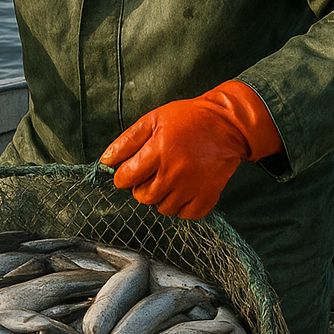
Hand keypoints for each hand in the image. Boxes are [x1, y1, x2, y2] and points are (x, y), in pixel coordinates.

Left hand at [100, 81, 281, 219]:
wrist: (228, 124)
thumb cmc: (188, 118)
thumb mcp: (153, 119)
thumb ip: (127, 141)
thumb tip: (105, 161)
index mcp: (158, 151)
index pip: (126, 178)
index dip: (124, 175)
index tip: (131, 170)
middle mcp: (174, 172)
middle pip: (143, 197)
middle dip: (141, 187)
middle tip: (152, 173)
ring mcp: (192, 186)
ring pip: (163, 208)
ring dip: (161, 197)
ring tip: (170, 179)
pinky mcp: (208, 195)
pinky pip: (186, 215)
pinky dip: (182, 207)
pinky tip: (184, 190)